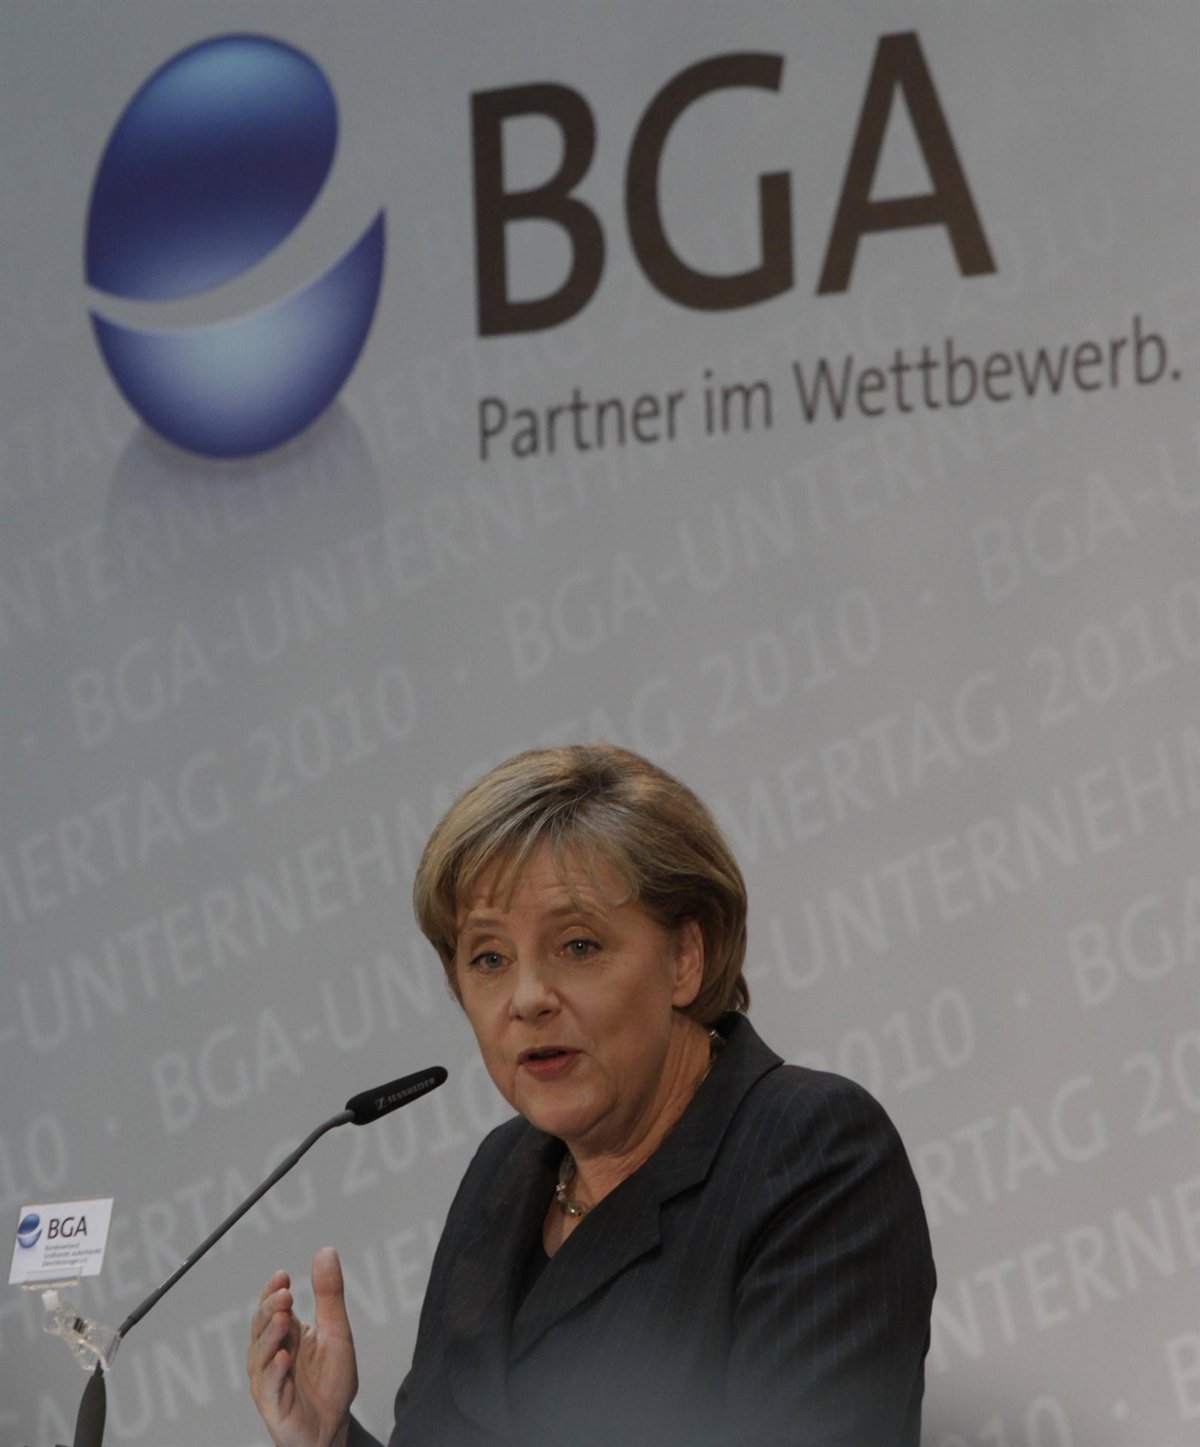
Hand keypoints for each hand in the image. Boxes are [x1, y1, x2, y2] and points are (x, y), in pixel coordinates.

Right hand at [247, 1246, 357, 1446]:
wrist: (333, 1426)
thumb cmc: (330, 1380)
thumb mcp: (336, 1331)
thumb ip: (329, 1294)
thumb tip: (326, 1250)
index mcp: (285, 1334)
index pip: (270, 1307)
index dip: (272, 1291)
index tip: (283, 1276)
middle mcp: (270, 1354)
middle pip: (261, 1327)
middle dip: (270, 1309)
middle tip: (285, 1295)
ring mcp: (268, 1380)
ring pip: (260, 1354)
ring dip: (270, 1336)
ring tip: (284, 1318)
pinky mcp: (273, 1405)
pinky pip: (269, 1387)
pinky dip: (275, 1371)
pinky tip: (284, 1358)